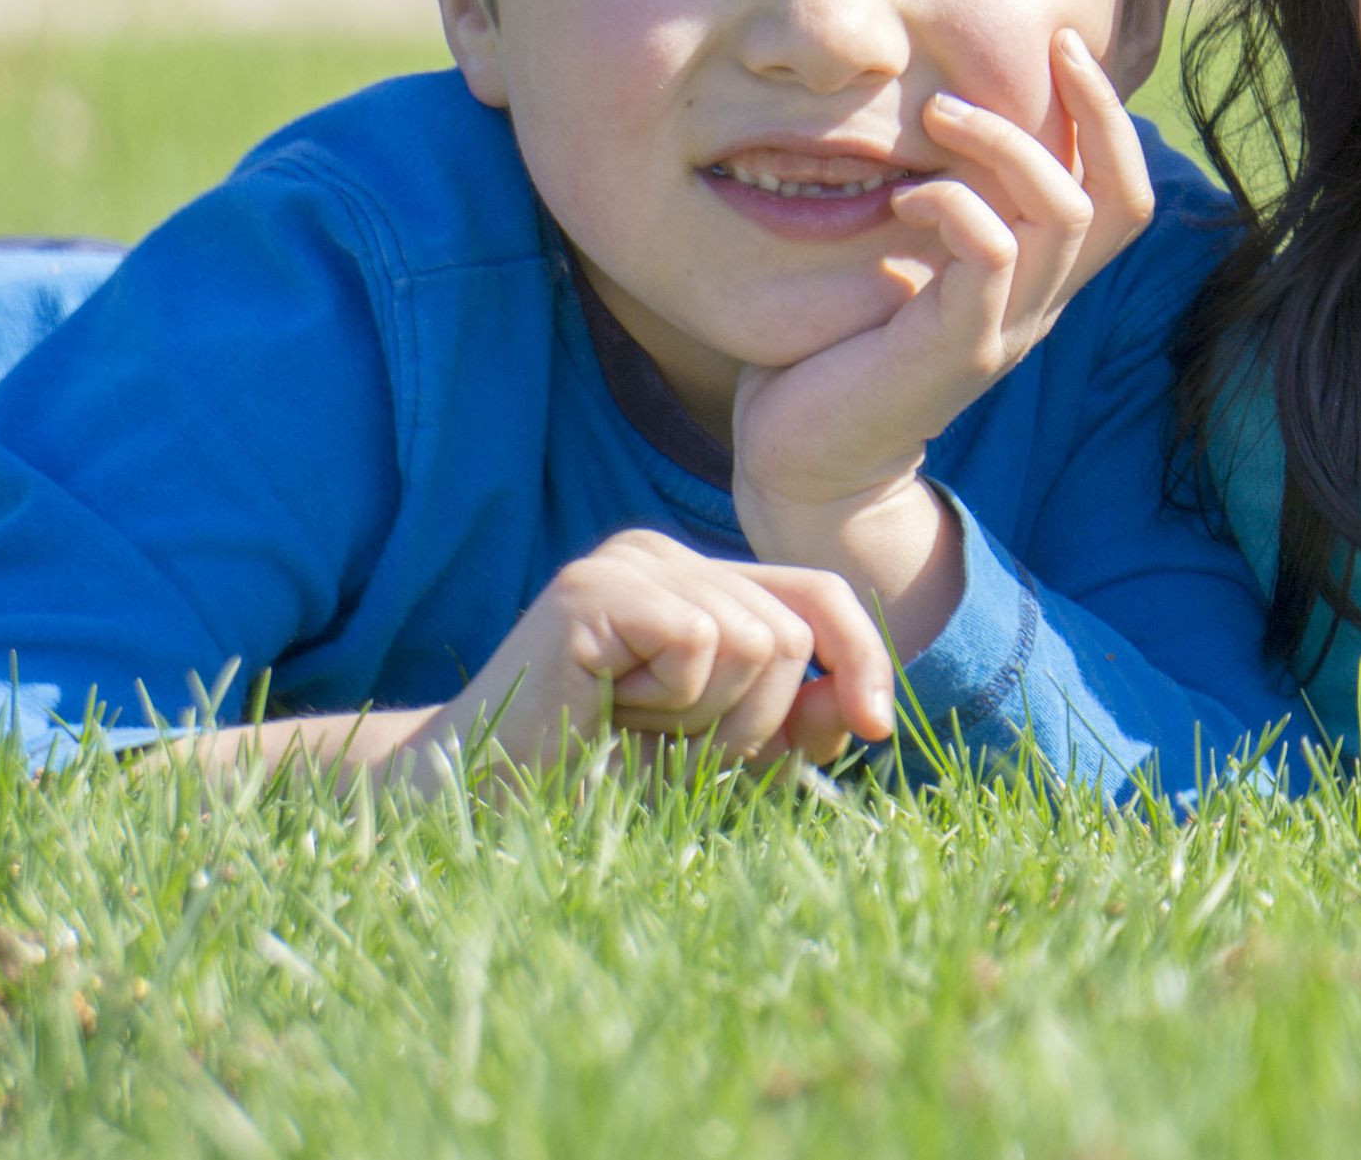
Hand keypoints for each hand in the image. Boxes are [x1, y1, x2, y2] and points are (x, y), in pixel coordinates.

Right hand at [418, 529, 894, 778]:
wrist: (484, 805)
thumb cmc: (597, 782)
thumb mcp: (722, 755)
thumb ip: (794, 724)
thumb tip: (864, 708)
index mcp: (695, 581)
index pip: (818, 594)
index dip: (862, 658)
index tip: (876, 730)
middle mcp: (664, 554)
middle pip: (794, 628)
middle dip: (757, 718)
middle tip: (670, 742)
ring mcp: (627, 563)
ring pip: (758, 640)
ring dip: (708, 718)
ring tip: (632, 725)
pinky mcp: (594, 588)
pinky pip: (699, 642)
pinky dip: (671, 701)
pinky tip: (608, 710)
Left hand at [733, 30, 1152, 639]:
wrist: (810, 456)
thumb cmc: (847, 344)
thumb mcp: (911, 256)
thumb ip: (942, 201)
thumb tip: (930, 106)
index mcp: (1040, 278)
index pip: (1124, 193)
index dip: (1112, 119)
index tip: (1066, 46)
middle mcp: (1042, 302)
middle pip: (1119, 199)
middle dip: (1091, 111)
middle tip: (1041, 51)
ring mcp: (1007, 328)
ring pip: (1062, 216)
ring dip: (1007, 146)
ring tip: (940, 112)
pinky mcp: (959, 350)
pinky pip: (992, 256)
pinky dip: (956, 206)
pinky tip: (905, 195)